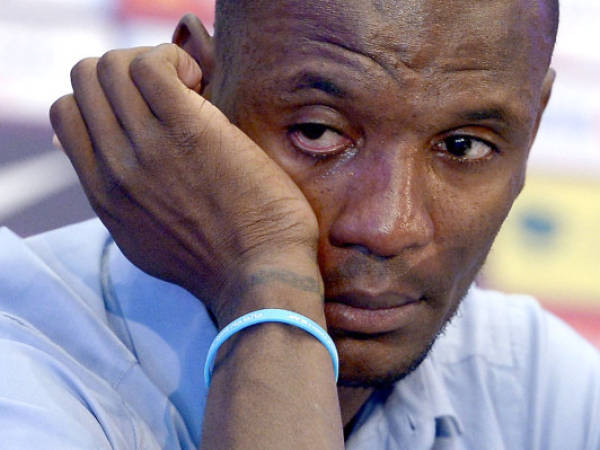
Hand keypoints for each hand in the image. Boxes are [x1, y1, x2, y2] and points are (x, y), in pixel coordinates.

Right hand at [49, 44, 320, 325]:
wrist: (258, 275)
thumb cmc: (220, 259)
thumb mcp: (147, 240)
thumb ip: (120, 203)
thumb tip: (107, 171)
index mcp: (103, 192)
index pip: (67, 113)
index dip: (104, 99)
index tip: (146, 112)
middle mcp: (114, 167)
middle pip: (85, 80)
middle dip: (126, 74)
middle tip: (172, 95)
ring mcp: (146, 149)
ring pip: (112, 67)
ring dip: (153, 64)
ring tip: (191, 90)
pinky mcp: (188, 130)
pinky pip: (154, 65)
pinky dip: (174, 61)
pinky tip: (202, 84)